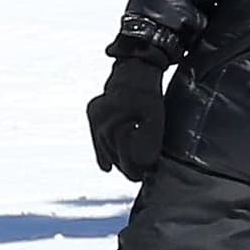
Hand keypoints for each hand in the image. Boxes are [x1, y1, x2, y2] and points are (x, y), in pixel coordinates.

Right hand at [87, 58, 164, 180]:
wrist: (135, 72)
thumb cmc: (149, 95)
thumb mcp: (156, 117)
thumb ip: (150, 140)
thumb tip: (146, 165)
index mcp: (121, 115)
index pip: (124, 149)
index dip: (132, 166)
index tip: (140, 177)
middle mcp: (103, 114)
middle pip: (112, 149)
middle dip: (125, 165)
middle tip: (137, 177)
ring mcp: (96, 113)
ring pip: (103, 145)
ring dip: (114, 159)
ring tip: (127, 171)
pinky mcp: (92, 111)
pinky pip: (96, 136)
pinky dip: (102, 151)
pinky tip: (105, 167)